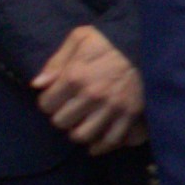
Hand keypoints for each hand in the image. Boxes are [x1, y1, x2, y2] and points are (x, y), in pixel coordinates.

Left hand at [31, 22, 144, 152]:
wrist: (147, 42)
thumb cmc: (110, 40)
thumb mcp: (79, 38)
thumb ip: (56, 62)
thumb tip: (37, 84)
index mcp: (75, 76)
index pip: (46, 104)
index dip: (48, 101)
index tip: (55, 97)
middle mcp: (92, 95)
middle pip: (62, 122)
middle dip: (62, 116)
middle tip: (69, 109)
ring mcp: (112, 107)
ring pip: (82, 136)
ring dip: (78, 131)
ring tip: (82, 122)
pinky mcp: (130, 114)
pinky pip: (111, 140)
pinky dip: (101, 146)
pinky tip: (95, 142)